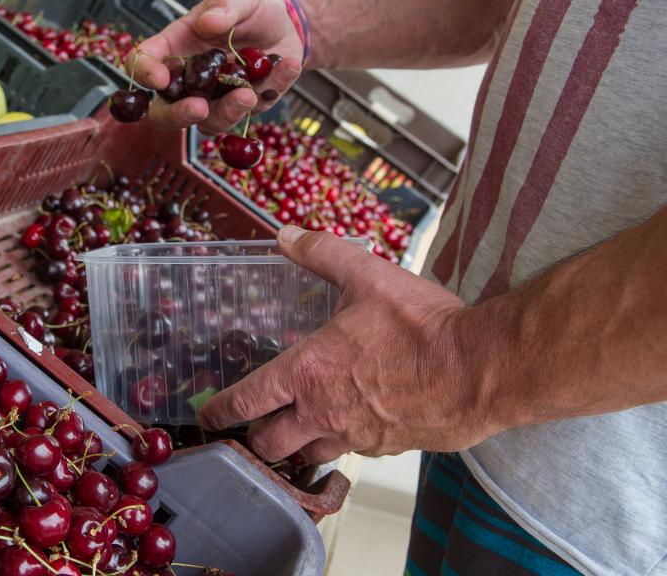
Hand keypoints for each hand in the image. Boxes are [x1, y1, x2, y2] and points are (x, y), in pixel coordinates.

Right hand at [126, 0, 304, 134]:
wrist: (289, 25)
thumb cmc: (253, 10)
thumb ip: (225, 6)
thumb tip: (208, 22)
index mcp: (176, 47)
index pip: (144, 62)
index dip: (144, 73)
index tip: (160, 78)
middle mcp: (189, 79)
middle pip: (166, 111)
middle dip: (178, 116)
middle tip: (198, 108)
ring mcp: (215, 98)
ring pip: (208, 122)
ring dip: (228, 112)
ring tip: (249, 93)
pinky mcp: (243, 108)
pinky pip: (251, 112)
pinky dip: (271, 90)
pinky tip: (288, 66)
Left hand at [198, 226, 507, 464]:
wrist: (482, 369)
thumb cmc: (422, 325)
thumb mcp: (368, 276)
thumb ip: (323, 254)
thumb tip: (286, 234)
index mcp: (307, 373)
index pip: (246, 402)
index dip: (220, 411)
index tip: (206, 415)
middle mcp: (323, 412)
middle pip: (269, 443)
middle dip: (255, 438)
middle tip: (252, 428)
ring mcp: (356, 436)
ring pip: (308, 455)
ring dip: (297, 446)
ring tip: (295, 432)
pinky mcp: (387, 449)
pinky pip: (351, 453)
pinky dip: (341, 444)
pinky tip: (350, 425)